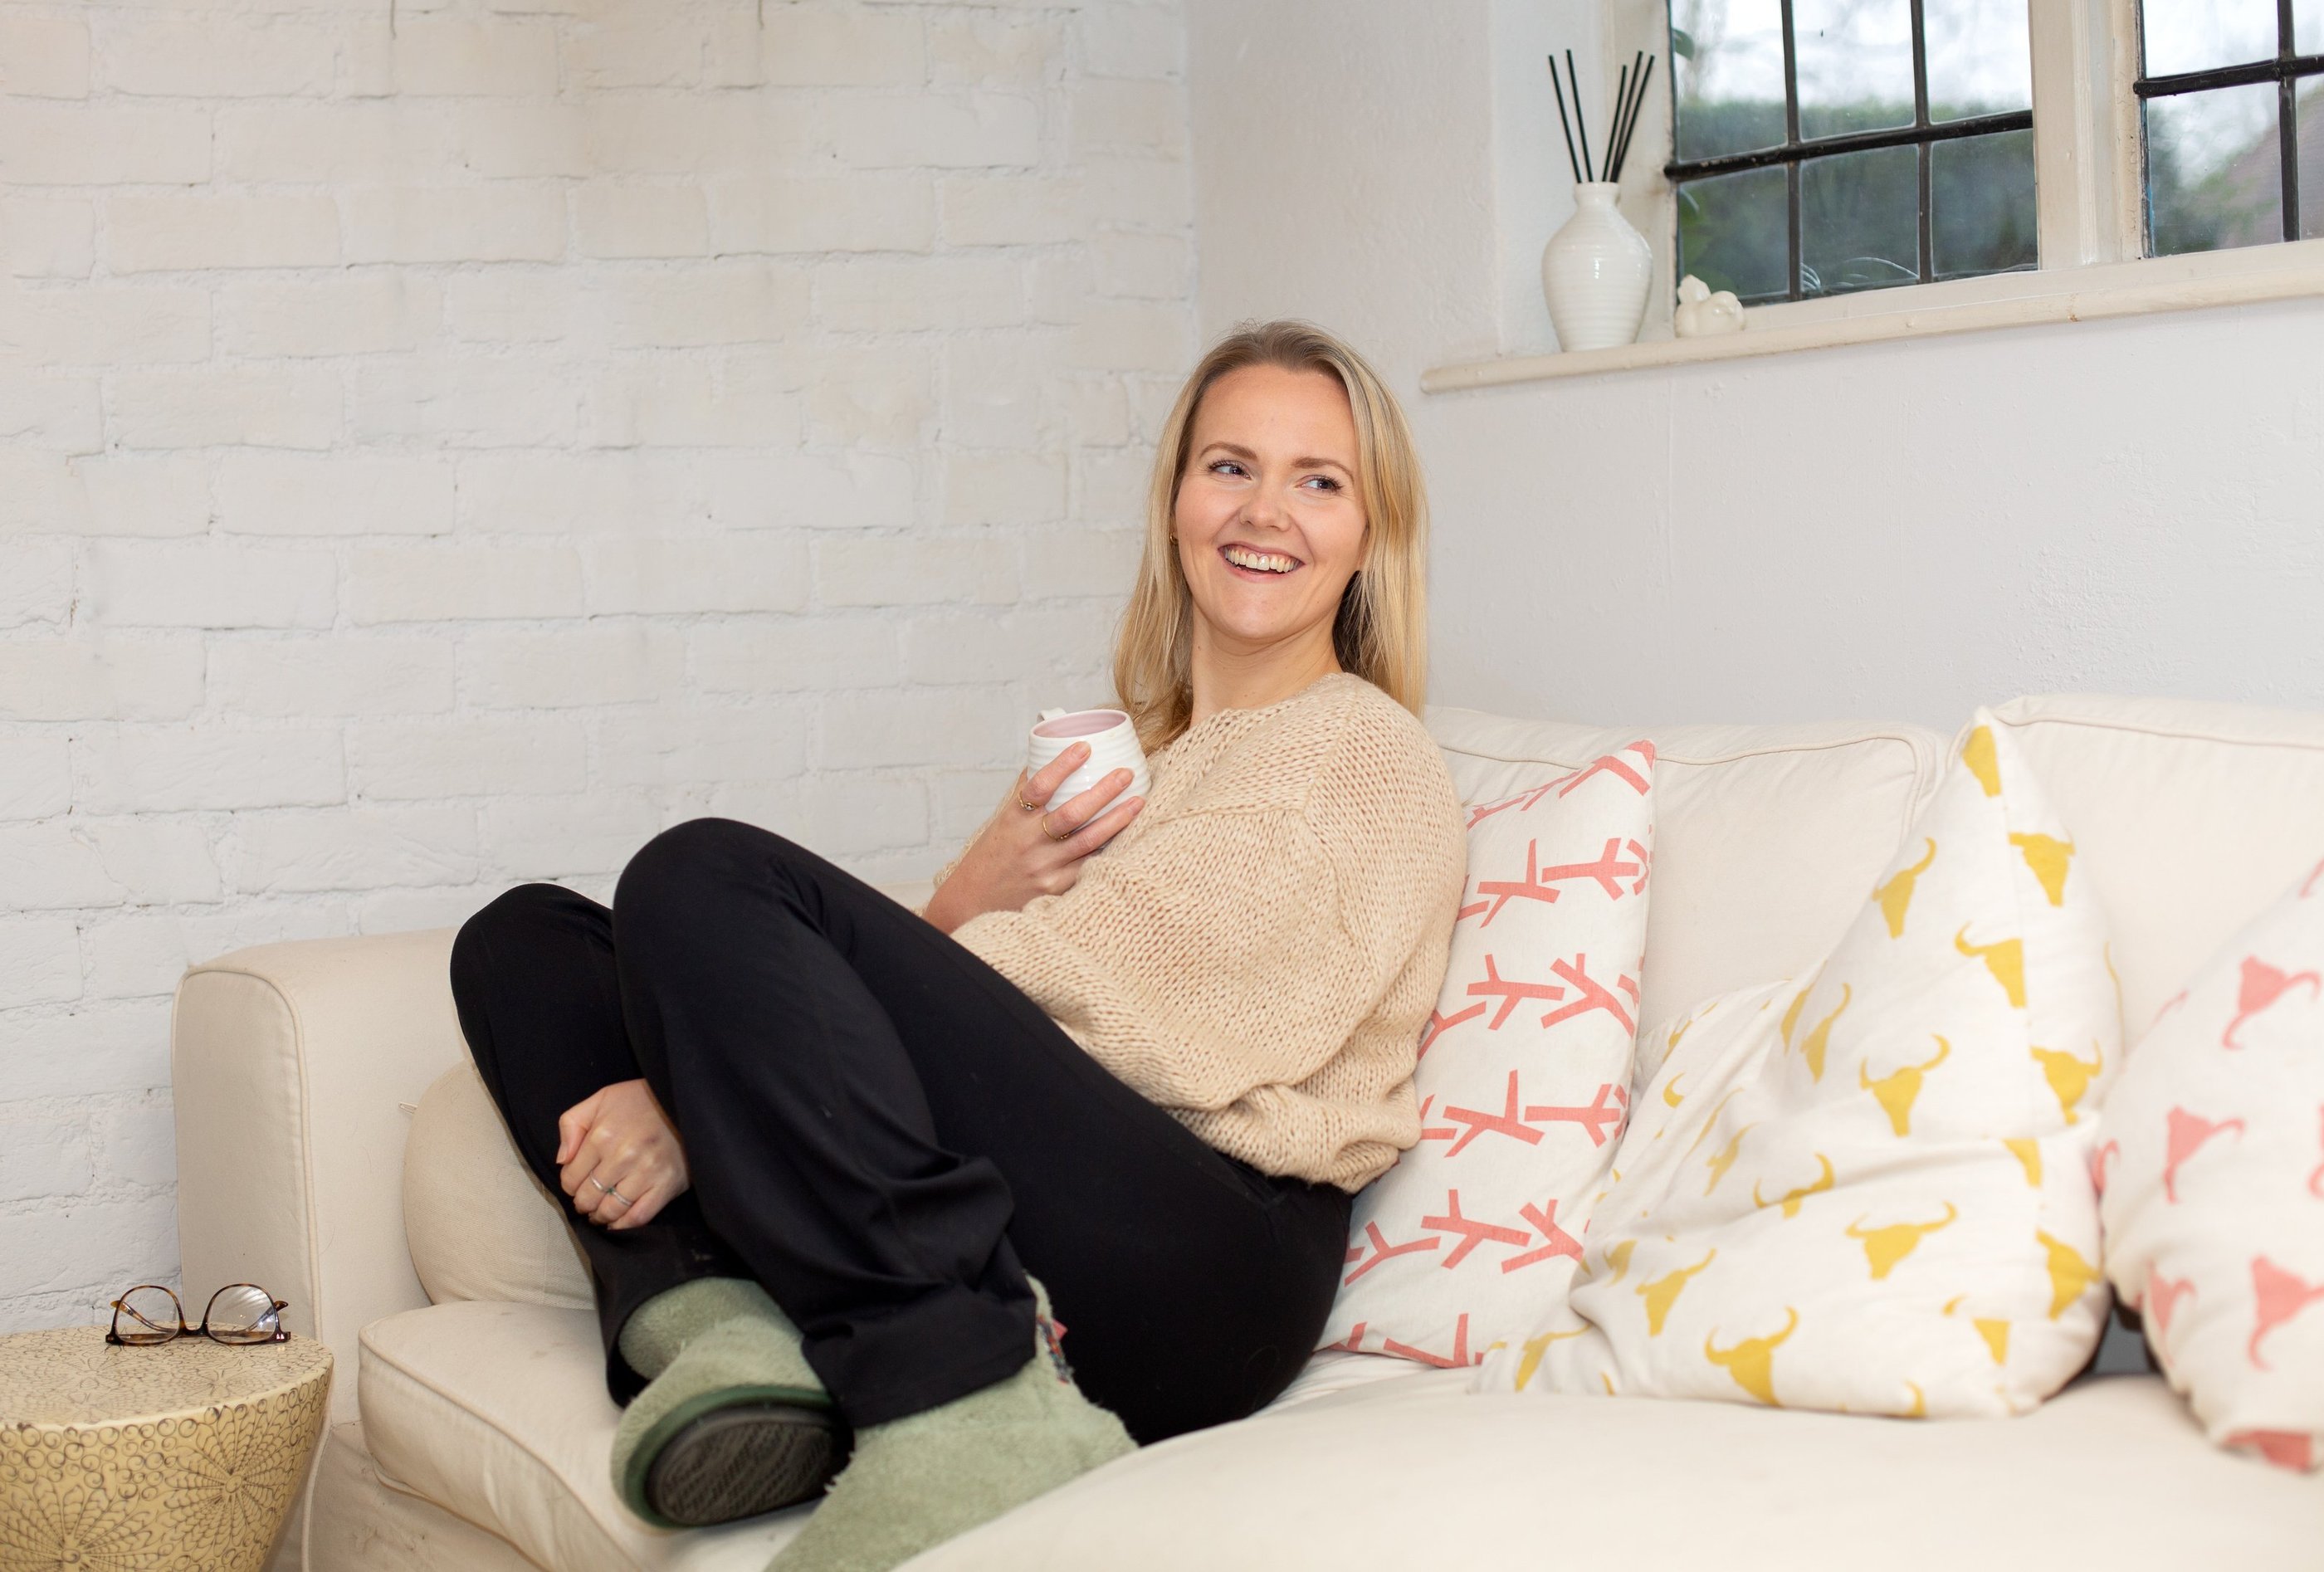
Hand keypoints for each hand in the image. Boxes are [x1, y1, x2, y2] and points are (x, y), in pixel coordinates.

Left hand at [556, 1080, 688, 1230]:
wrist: (684, 1101)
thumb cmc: (640, 1101)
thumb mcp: (600, 1099)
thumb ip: (571, 1125)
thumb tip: (561, 1161)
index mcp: (602, 1136)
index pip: (571, 1178)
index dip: (570, 1184)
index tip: (577, 1183)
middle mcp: (623, 1156)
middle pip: (588, 1197)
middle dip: (583, 1202)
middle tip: (587, 1200)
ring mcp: (646, 1173)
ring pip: (611, 1210)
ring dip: (600, 1216)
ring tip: (599, 1212)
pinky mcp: (666, 1185)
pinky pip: (638, 1217)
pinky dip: (623, 1226)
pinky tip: (617, 1221)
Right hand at [922, 741, 1143, 932]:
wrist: (975, 902)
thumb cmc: (994, 856)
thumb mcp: (1004, 822)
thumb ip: (1026, 793)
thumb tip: (1047, 755)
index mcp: (1014, 819)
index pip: (1038, 786)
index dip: (1062, 765)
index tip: (1085, 747)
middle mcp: (1029, 842)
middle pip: (1072, 813)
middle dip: (1103, 791)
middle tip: (1126, 774)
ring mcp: (1045, 867)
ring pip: (1088, 840)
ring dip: (1117, 820)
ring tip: (1138, 801)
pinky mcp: (1057, 888)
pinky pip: (1089, 865)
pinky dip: (1109, 849)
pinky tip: (1130, 836)